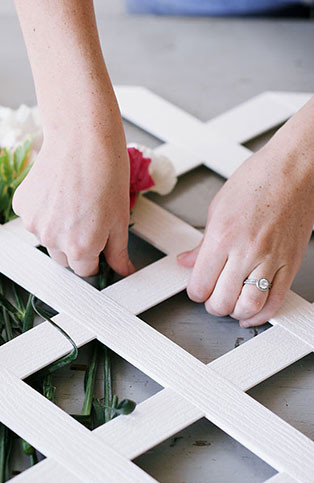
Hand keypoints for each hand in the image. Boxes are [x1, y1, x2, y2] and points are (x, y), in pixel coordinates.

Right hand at [13, 110, 133, 276]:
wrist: (81, 136)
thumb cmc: (106, 170)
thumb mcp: (120, 216)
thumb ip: (118, 250)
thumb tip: (123, 269)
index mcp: (81, 248)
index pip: (85, 271)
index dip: (95, 257)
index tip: (100, 243)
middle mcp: (53, 240)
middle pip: (64, 259)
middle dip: (76, 246)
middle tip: (89, 217)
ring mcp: (34, 223)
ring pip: (47, 239)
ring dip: (58, 229)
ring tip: (73, 199)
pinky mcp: (21, 206)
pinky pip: (34, 219)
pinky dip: (44, 211)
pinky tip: (57, 191)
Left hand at [177, 135, 313, 327]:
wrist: (295, 169)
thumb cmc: (259, 179)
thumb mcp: (218, 207)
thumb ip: (202, 242)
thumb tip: (188, 262)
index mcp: (222, 237)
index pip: (200, 285)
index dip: (195, 292)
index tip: (197, 288)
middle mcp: (246, 251)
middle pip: (221, 301)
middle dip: (213, 305)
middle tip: (213, 296)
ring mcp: (271, 259)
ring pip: (248, 306)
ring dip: (235, 312)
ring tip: (232, 304)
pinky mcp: (291, 263)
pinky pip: (276, 300)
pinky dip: (262, 313)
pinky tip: (253, 312)